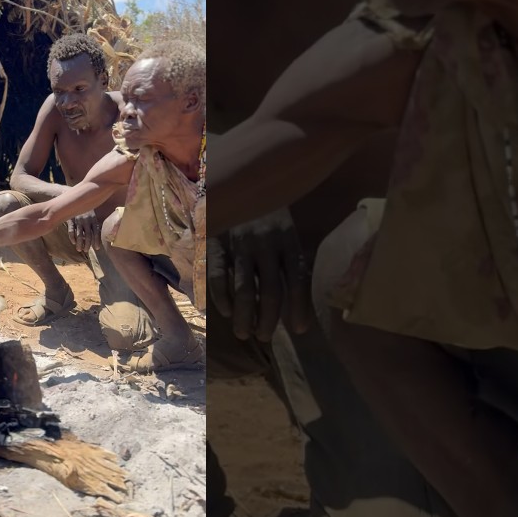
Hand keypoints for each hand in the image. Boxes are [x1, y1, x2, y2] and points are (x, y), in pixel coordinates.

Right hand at [66, 211, 101, 253]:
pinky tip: (73, 242)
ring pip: (79, 234)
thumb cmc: (87, 211)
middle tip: (86, 250)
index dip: (96, 240)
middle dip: (87, 244)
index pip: (96, 232)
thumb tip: (98, 238)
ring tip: (79, 249)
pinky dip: (72, 237)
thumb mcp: (93, 217)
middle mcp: (86, 221)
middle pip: (88, 235)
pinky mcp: (71, 220)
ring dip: (79, 243)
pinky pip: (71, 230)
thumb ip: (95, 226)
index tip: (96, 248)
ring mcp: (78, 220)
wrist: (76, 200)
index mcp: (93, 220)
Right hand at [211, 209, 312, 341]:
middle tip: (264, 336)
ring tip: (243, 333)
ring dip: (244, 315)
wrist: (237, 180)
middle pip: (271, 290)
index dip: (299, 305)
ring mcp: (239, 244)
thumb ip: (292, 268)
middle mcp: (266, 244)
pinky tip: (223, 311)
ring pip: (243, 288)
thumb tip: (301, 318)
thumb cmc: (268, 215)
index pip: (298, 278)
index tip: (298, 329)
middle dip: (268, 319)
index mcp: (288, 241)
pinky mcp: (216, 242)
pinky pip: (217, 275)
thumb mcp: (286, 234)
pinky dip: (220, 296)